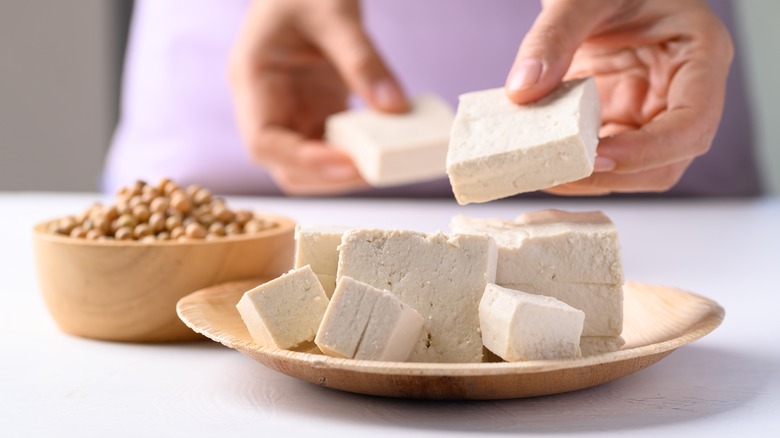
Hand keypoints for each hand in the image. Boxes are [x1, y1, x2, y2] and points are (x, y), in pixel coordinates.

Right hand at [229, 0, 407, 194]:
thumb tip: (395, 109)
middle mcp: (265, 106)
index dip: (303, 162)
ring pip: (307, 167)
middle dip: (327, 176)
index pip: (263, 142)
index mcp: (252, 79)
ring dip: (343, 172)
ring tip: (384, 163)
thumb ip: (363, 60)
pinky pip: (331, 149)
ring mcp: (289, 114)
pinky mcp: (313, 115)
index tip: (348, 163)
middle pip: (284, 167)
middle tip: (375, 170)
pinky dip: (356, 156)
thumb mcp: (335, 13)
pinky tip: (385, 148)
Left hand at [505, 0, 732, 194]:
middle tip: (555, 173)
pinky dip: (573, 167)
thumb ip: (552, 36)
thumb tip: (522, 90)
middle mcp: (682, 94)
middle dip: (611, 175)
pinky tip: (538, 161)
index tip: (598, 156)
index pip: (692, 124)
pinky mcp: (620, 122)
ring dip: (588, 179)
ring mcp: (651, 113)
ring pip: (633, 171)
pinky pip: (603, 160)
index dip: (648, 151)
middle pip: (665, 162)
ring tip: (539, 171)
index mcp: (700, 56)